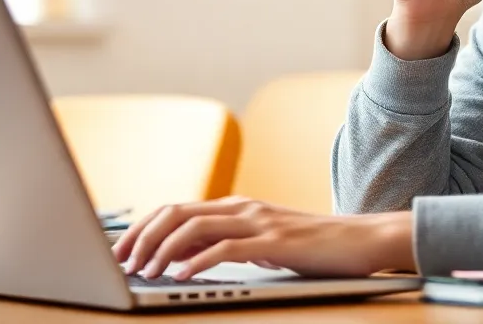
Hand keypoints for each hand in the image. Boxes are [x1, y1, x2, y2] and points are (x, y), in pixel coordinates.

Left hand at [111, 196, 414, 279]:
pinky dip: (199, 261)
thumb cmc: (314, 246)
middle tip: (121, 262)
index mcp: (236, 206)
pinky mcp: (275, 242)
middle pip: (177, 212)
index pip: (176, 209)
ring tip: (146, 271)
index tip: (119, 250)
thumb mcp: (262, 242)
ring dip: (164, 250)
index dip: (142, 228)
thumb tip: (181, 258)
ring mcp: (259, 222)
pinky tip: (182, 276)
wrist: (363, 240)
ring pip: (195, 227)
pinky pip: (227, 249)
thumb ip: (225, 244)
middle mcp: (243, 207)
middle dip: (142, 236)